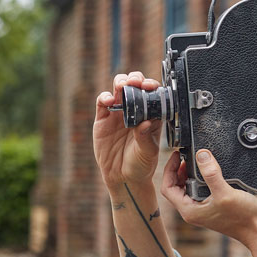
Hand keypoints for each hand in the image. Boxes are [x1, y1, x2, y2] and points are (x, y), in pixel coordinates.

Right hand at [93, 71, 162, 189]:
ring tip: (123, 86)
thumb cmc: (141, 164)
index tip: (151, 87)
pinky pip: (103, 102)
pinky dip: (105, 97)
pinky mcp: (103, 118)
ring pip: (119, 88)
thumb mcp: (148, 152)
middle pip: (136, 86)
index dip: (153, 87)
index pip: (153, 94)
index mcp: (152, 115)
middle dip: (137, 79)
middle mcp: (136, 110)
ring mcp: (119, 113)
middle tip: (137, 83)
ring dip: (121, 82)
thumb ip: (145, 138)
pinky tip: (108, 100)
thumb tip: (145, 123)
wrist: (122, 177)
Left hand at [161, 149, 256, 248]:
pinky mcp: (214, 206)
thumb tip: (201, 154)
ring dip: (189, 173)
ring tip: (197, 159)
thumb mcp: (225, 192)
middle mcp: (194, 211)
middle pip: (176, 187)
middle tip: (186, 155)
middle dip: (178, 170)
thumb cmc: (243, 217)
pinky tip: (211, 170)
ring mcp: (203, 209)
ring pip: (188, 188)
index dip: (169, 169)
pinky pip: (200, 189)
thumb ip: (211, 173)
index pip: (168, 188)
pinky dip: (201, 178)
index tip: (177, 155)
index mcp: (190, 210)